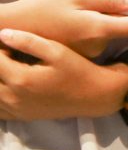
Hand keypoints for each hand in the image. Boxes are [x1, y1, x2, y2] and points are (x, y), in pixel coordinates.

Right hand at [0, 0, 127, 60]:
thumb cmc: (39, 10)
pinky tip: (73, 22)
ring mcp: (87, 54)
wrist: (7, 33)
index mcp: (98, 27)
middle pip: (124, 30)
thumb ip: (105, 0)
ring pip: (107, 35)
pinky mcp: (77, 57)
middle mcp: (97, 44)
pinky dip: (91, 31)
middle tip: (126, 3)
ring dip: (104, 23)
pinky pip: (93, 41)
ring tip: (83, 11)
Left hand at [0, 29, 127, 121]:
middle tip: (8, 52)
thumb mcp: (57, 51)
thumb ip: (29, 41)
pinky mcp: (19, 116)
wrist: (96, 96)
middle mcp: (13, 97)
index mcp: (21, 79)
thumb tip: (3, 33)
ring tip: (9, 66)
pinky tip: (8, 83)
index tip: (4, 40)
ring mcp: (15, 109)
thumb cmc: (79, 70)